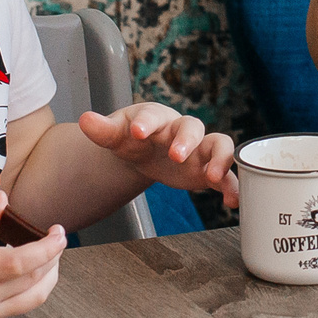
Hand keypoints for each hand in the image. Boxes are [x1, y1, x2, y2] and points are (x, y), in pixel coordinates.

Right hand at [0, 192, 63, 317]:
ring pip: (33, 300)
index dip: (47, 248)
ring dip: (50, 277)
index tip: (59, 232)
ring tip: (52, 258)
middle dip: (54, 258)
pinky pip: (17, 309)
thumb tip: (4, 198)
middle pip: (32, 280)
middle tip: (58, 239)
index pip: (19, 263)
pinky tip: (28, 275)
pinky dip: (30, 291)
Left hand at [79, 104, 240, 206]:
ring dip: (220, 159)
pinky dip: (232, 186)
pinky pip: (226, 175)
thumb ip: (102, 130)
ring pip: (219, 145)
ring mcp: (198, 148)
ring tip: (215, 177)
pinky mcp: (207, 168)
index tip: (138, 131)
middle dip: (185, 140)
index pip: (153, 114)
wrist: (145, 148)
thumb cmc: (132, 137)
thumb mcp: (115, 135)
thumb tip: (86, 119)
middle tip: (176, 156)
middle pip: (191, 126)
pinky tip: (232, 202)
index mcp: (156, 118)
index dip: (147, 122)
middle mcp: (181, 129)